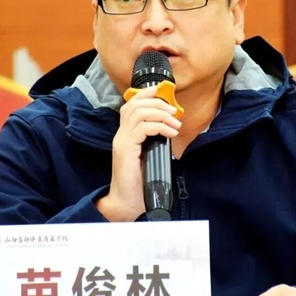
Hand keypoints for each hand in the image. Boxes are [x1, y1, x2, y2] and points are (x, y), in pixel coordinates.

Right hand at [97, 85, 181, 221]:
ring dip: (160, 114)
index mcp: (125, 135)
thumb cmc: (139, 183)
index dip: (146, 95)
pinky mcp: (125, 149)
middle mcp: (121, 135)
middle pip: (134, 105)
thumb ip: (154, 142)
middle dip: (157, 103)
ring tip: (174, 123)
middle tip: (174, 112)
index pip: (130, 105)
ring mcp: (122, 141)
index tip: (162, 92)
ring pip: (138, 113)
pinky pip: (142, 128)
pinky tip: (170, 133)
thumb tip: (171, 130)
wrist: (126, 203)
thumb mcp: (149, 157)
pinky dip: (159, 126)